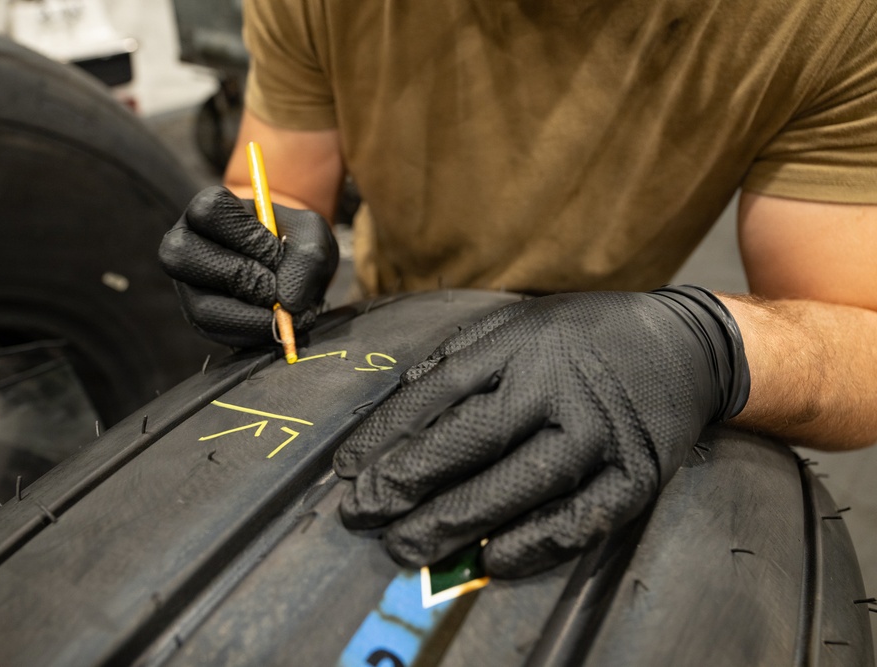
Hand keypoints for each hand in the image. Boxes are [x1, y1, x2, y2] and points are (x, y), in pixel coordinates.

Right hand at [158, 186, 338, 347]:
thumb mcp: (312, 235)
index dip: (247, 235)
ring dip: (251, 316)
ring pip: (201, 308)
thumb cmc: (295, 242)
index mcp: (207, 210)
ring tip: (284, 312)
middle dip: (241, 277)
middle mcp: (184, 244)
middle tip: (275, 287)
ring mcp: (188, 286)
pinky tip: (279, 325)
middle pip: (183, 257)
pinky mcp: (200, 319)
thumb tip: (286, 303)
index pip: (209, 212)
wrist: (293, 269)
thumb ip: (307, 257)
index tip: (278, 250)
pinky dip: (255, 333)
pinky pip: (217, 334)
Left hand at [334, 287, 749, 577]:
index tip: (346, 469)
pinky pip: (579, 519)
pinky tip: (489, 559)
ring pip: (518, 485)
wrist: (687, 346)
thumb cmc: (583, 337)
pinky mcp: (636, 475)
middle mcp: (560, 386)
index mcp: (523, 345)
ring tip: (404, 546)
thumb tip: (397, 405)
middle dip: (407, 482)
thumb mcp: (518, 324)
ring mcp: (601, 434)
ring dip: (455, 521)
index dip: (386, 432)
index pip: (440, 390)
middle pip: (472, 440)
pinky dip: (533, 544)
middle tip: (361, 513)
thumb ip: (458, 358)